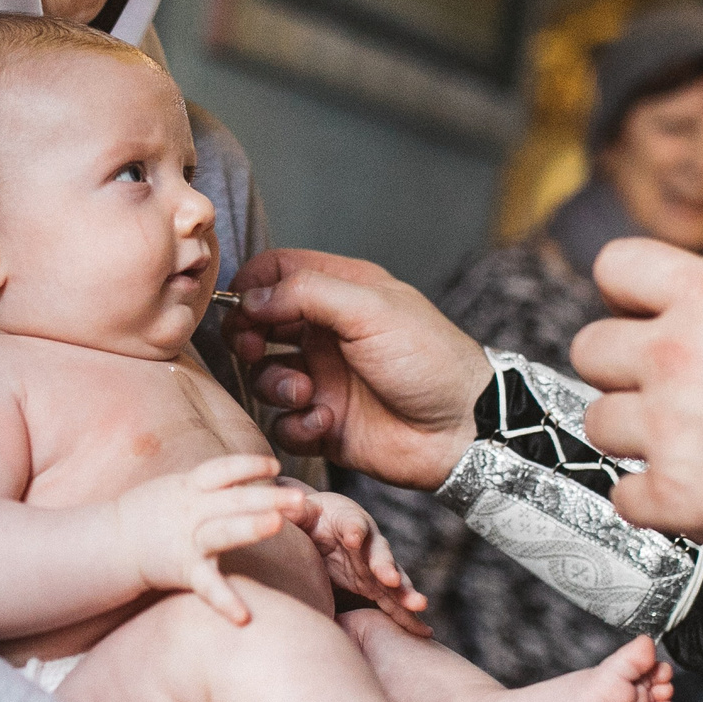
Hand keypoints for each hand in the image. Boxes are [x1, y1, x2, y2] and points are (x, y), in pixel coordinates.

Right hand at [123, 454, 307, 624]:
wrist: (111, 542)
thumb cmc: (153, 514)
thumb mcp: (179, 488)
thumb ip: (212, 484)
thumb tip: (249, 476)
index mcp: (190, 487)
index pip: (223, 470)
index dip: (248, 466)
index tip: (276, 465)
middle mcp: (191, 509)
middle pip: (234, 499)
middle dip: (269, 496)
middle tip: (302, 498)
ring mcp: (187, 539)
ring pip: (222, 531)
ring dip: (249, 527)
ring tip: (276, 524)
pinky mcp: (183, 569)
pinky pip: (206, 586)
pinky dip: (224, 601)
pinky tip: (244, 617)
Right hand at [224, 250, 490, 490]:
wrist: (463, 429)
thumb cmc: (429, 359)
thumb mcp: (370, 309)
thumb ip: (306, 293)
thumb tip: (250, 296)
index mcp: (342, 293)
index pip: (278, 272)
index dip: (251, 285)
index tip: (239, 304)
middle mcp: (327, 334)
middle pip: (260, 324)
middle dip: (249, 337)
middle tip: (254, 349)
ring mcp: (325, 380)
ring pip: (266, 377)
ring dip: (276, 384)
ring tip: (307, 391)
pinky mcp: (325, 425)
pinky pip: (284, 424)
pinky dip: (297, 424)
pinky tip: (327, 423)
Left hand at [288, 486, 430, 635]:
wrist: (322, 527)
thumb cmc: (312, 517)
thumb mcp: (303, 511)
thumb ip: (298, 512)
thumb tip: (291, 506)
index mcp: (348, 519)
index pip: (352, 523)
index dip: (354, 529)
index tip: (353, 537)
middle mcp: (369, 542)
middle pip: (380, 553)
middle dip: (386, 566)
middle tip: (390, 578)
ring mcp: (375, 566)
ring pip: (394, 580)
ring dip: (405, 593)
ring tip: (418, 605)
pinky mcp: (376, 586)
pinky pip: (394, 602)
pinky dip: (408, 617)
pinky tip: (424, 632)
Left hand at [567, 239, 702, 578]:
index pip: (619, 267)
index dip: (625, 294)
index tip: (637, 315)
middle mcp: (678, 356)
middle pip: (590, 349)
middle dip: (619, 372)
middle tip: (658, 391)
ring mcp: (668, 428)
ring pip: (597, 422)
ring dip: (633, 437)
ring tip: (683, 448)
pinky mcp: (672, 495)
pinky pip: (624, 494)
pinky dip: (652, 502)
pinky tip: (692, 497)